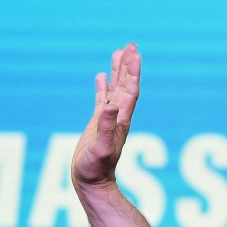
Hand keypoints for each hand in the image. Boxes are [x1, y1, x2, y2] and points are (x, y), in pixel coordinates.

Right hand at [72, 43, 140, 188]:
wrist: (92, 182)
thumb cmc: (96, 168)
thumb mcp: (100, 147)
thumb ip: (105, 127)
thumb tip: (109, 105)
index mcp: (121, 119)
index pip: (130, 91)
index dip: (133, 72)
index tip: (134, 54)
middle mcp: (117, 116)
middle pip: (126, 85)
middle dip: (128, 65)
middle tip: (131, 45)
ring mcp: (108, 119)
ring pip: (115, 89)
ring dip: (118, 71)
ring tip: (119, 52)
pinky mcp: (97, 123)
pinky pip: (101, 99)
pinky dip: (102, 86)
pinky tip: (101, 76)